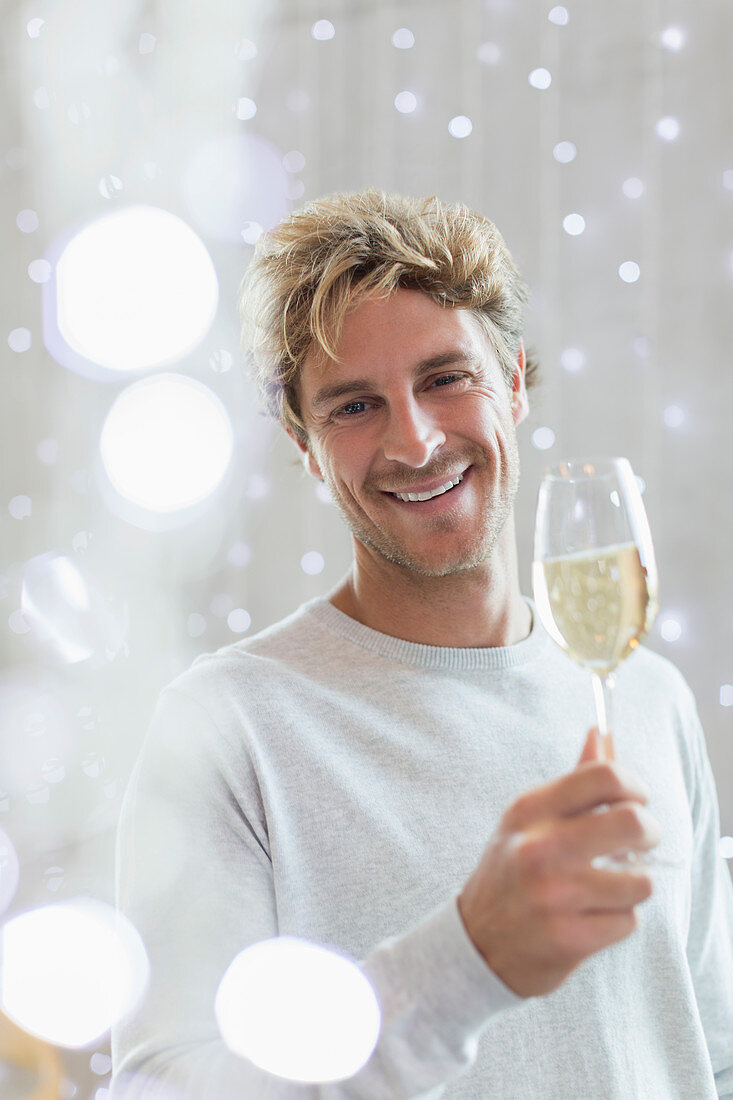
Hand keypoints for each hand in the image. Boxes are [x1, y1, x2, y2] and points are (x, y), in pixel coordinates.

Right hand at [457, 727, 661, 997]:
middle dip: (650, 831)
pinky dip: (618, 921)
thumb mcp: (529, 820)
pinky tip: (591, 917)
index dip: (634, 785)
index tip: (637, 799)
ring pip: (640, 880)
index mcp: (531, 810)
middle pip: (634, 822)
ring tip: (606, 888)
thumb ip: (573, 780)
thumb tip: (601, 732)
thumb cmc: (512, 871)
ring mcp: (555, 895)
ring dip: (632, 886)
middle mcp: (540, 848)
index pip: (604, 777)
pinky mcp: (569, 937)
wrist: (478, 943)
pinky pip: (629, 921)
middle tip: (642, 841)